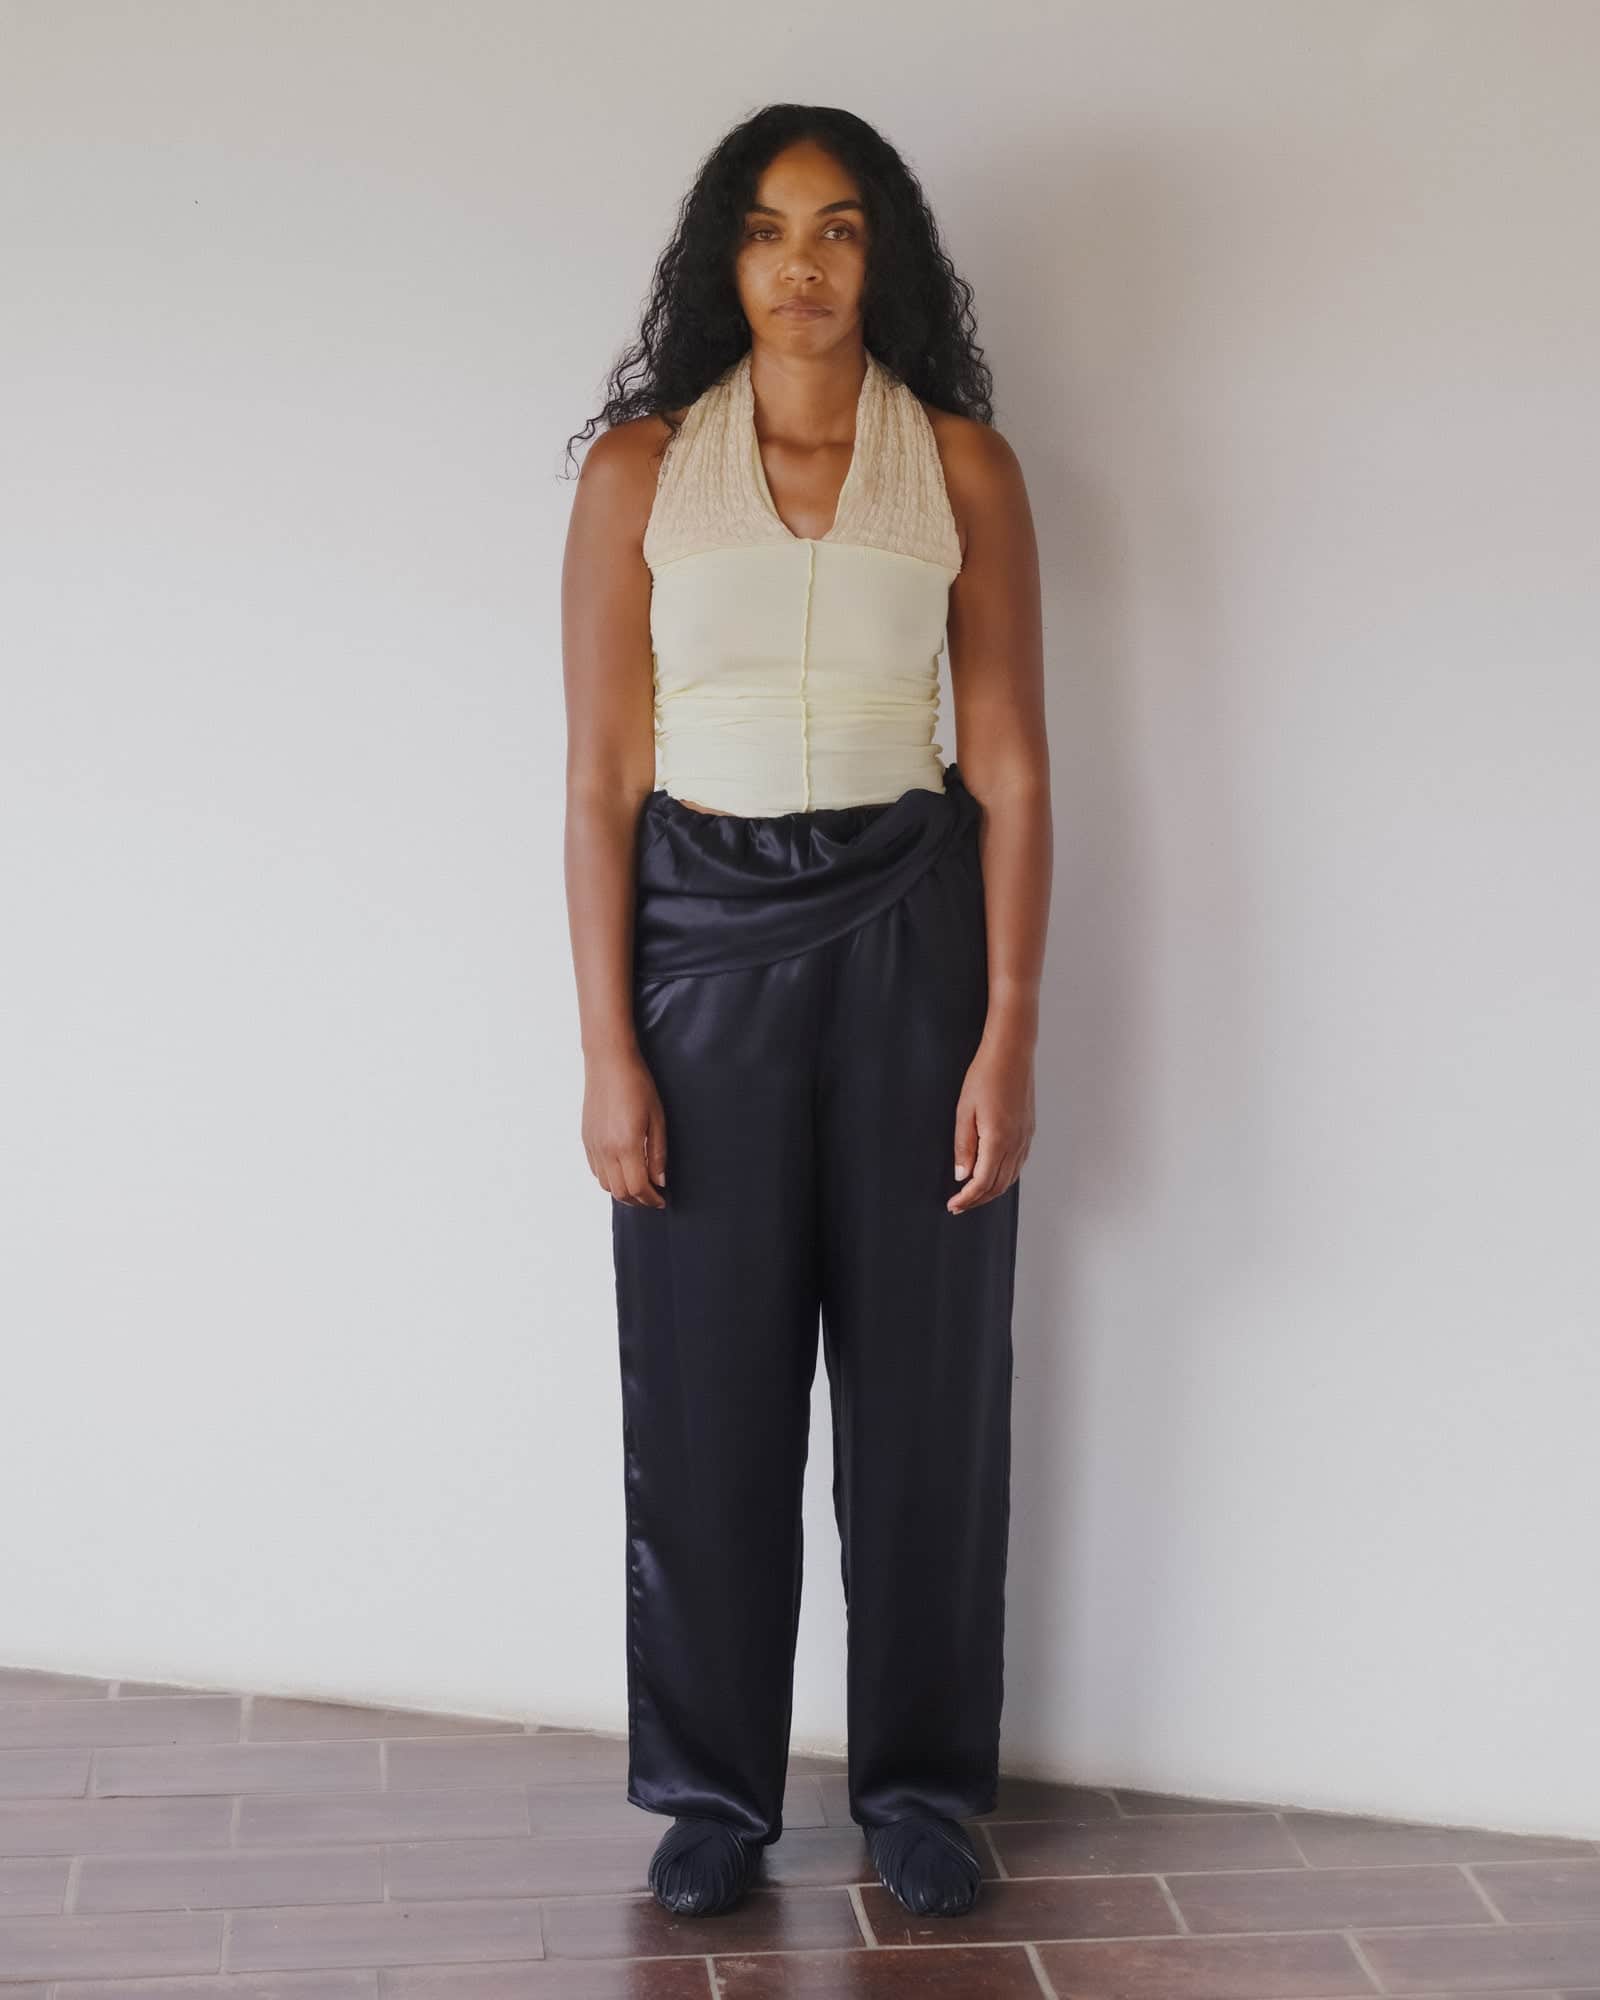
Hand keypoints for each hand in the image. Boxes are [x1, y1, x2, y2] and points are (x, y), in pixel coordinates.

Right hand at [583, 1049, 667, 1207]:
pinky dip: (609, 1179)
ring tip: (639, 1186)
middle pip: (620, 1192)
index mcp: (626, 1145)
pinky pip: (596, 1170)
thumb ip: (658, 1153)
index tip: (662, 1199)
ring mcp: (593, 1145)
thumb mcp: (657, 1118)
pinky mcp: (586, 1139)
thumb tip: (659, 1181)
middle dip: (638, 1200)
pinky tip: (622, 1171)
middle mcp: (606, 1150)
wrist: (608, 1063)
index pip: (637, 1187)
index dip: (651, 1199)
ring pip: (605, 1184)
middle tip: (653, 1197)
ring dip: (623, 1192)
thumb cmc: (637, 1085)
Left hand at [948, 1033, 1034, 1214]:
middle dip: (978, 1200)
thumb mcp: (964, 1111)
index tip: (953, 1205)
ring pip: (1010, 1178)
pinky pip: (1018, 1164)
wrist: (1011, 1053)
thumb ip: (963, 1146)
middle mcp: (1016, 1143)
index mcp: (998, 1139)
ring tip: (972, 1194)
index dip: (967, 1198)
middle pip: (998, 1186)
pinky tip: (992, 1175)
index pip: (982, 1183)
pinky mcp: (1028, 1131)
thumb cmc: (985, 1077)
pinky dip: (1004, 1177)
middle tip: (959, 1205)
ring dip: (991, 1191)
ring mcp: (1025, 1138)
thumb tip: (961, 1175)